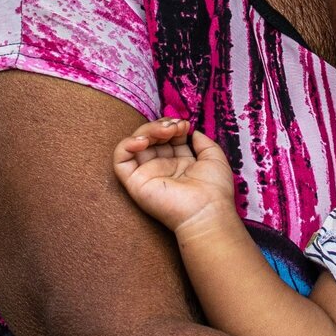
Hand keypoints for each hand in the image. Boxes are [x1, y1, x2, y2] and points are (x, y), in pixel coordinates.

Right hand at [112, 119, 236, 237]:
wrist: (207, 210)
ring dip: (147, 130)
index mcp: (179, 163)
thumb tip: (193, 132)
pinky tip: (144, 141)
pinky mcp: (134, 182)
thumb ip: (203, 143)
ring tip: (165, 131)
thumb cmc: (214, 189)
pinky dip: (127, 144)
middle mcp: (161, 167)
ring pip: (135, 143)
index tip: (184, 125)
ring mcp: (147, 174)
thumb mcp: (214, 158)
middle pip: (151, 137)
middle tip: (174, 127)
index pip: (168, 137)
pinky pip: (120, 160)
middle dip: (161, 125)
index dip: (173, 126)